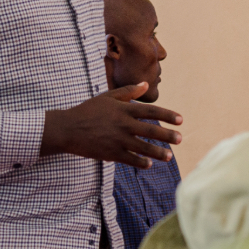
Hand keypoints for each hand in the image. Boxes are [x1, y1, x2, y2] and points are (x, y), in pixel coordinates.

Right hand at [42, 82, 181, 167]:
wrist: (67, 128)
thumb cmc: (88, 111)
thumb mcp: (107, 97)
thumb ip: (128, 91)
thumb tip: (145, 84)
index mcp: (124, 109)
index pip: (151, 111)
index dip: (167, 115)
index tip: (181, 120)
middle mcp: (124, 124)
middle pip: (151, 130)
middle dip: (167, 135)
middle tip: (180, 139)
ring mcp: (118, 139)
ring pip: (143, 147)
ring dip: (158, 152)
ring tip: (170, 156)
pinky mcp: (110, 153)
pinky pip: (130, 159)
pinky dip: (140, 162)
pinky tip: (150, 165)